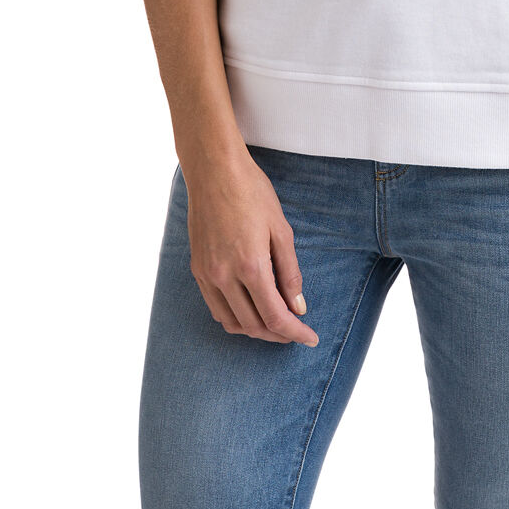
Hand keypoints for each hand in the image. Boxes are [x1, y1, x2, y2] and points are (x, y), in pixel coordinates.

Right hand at [183, 149, 319, 346]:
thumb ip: (290, 272)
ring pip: (231, 322)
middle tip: (296, 331)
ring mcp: (207, 274)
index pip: (275, 317)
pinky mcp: (197, 268)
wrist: (214, 170)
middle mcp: (224, 276)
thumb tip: (298, 307)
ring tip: (275, 322)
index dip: (295, 333)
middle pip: (253, 325)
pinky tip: (250, 308)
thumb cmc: (252, 192)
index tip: (310, 338)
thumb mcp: (281, 229)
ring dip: (255, 329)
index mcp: (250, 266)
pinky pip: (215, 307)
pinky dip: (235, 316)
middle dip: (278, 334)